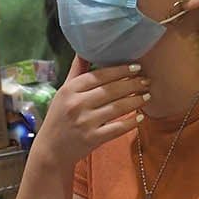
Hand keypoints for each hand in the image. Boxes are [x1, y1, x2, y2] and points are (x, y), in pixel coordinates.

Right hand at [33, 58, 150, 167]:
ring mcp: (85, 122)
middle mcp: (77, 104)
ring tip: (147, 95)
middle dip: (133, 84)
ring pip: (117, 107)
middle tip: (147, 81)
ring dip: (136, 100)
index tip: (137, 67)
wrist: (51, 150)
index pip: (100, 75)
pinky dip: (131, 122)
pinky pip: (118, 128)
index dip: (121, 70)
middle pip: (112, 90)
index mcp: (70, 90)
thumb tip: (84, 47)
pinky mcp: (93, 139)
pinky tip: (140, 117)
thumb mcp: (63, 92)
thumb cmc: (59, 117)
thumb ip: (77, 71)